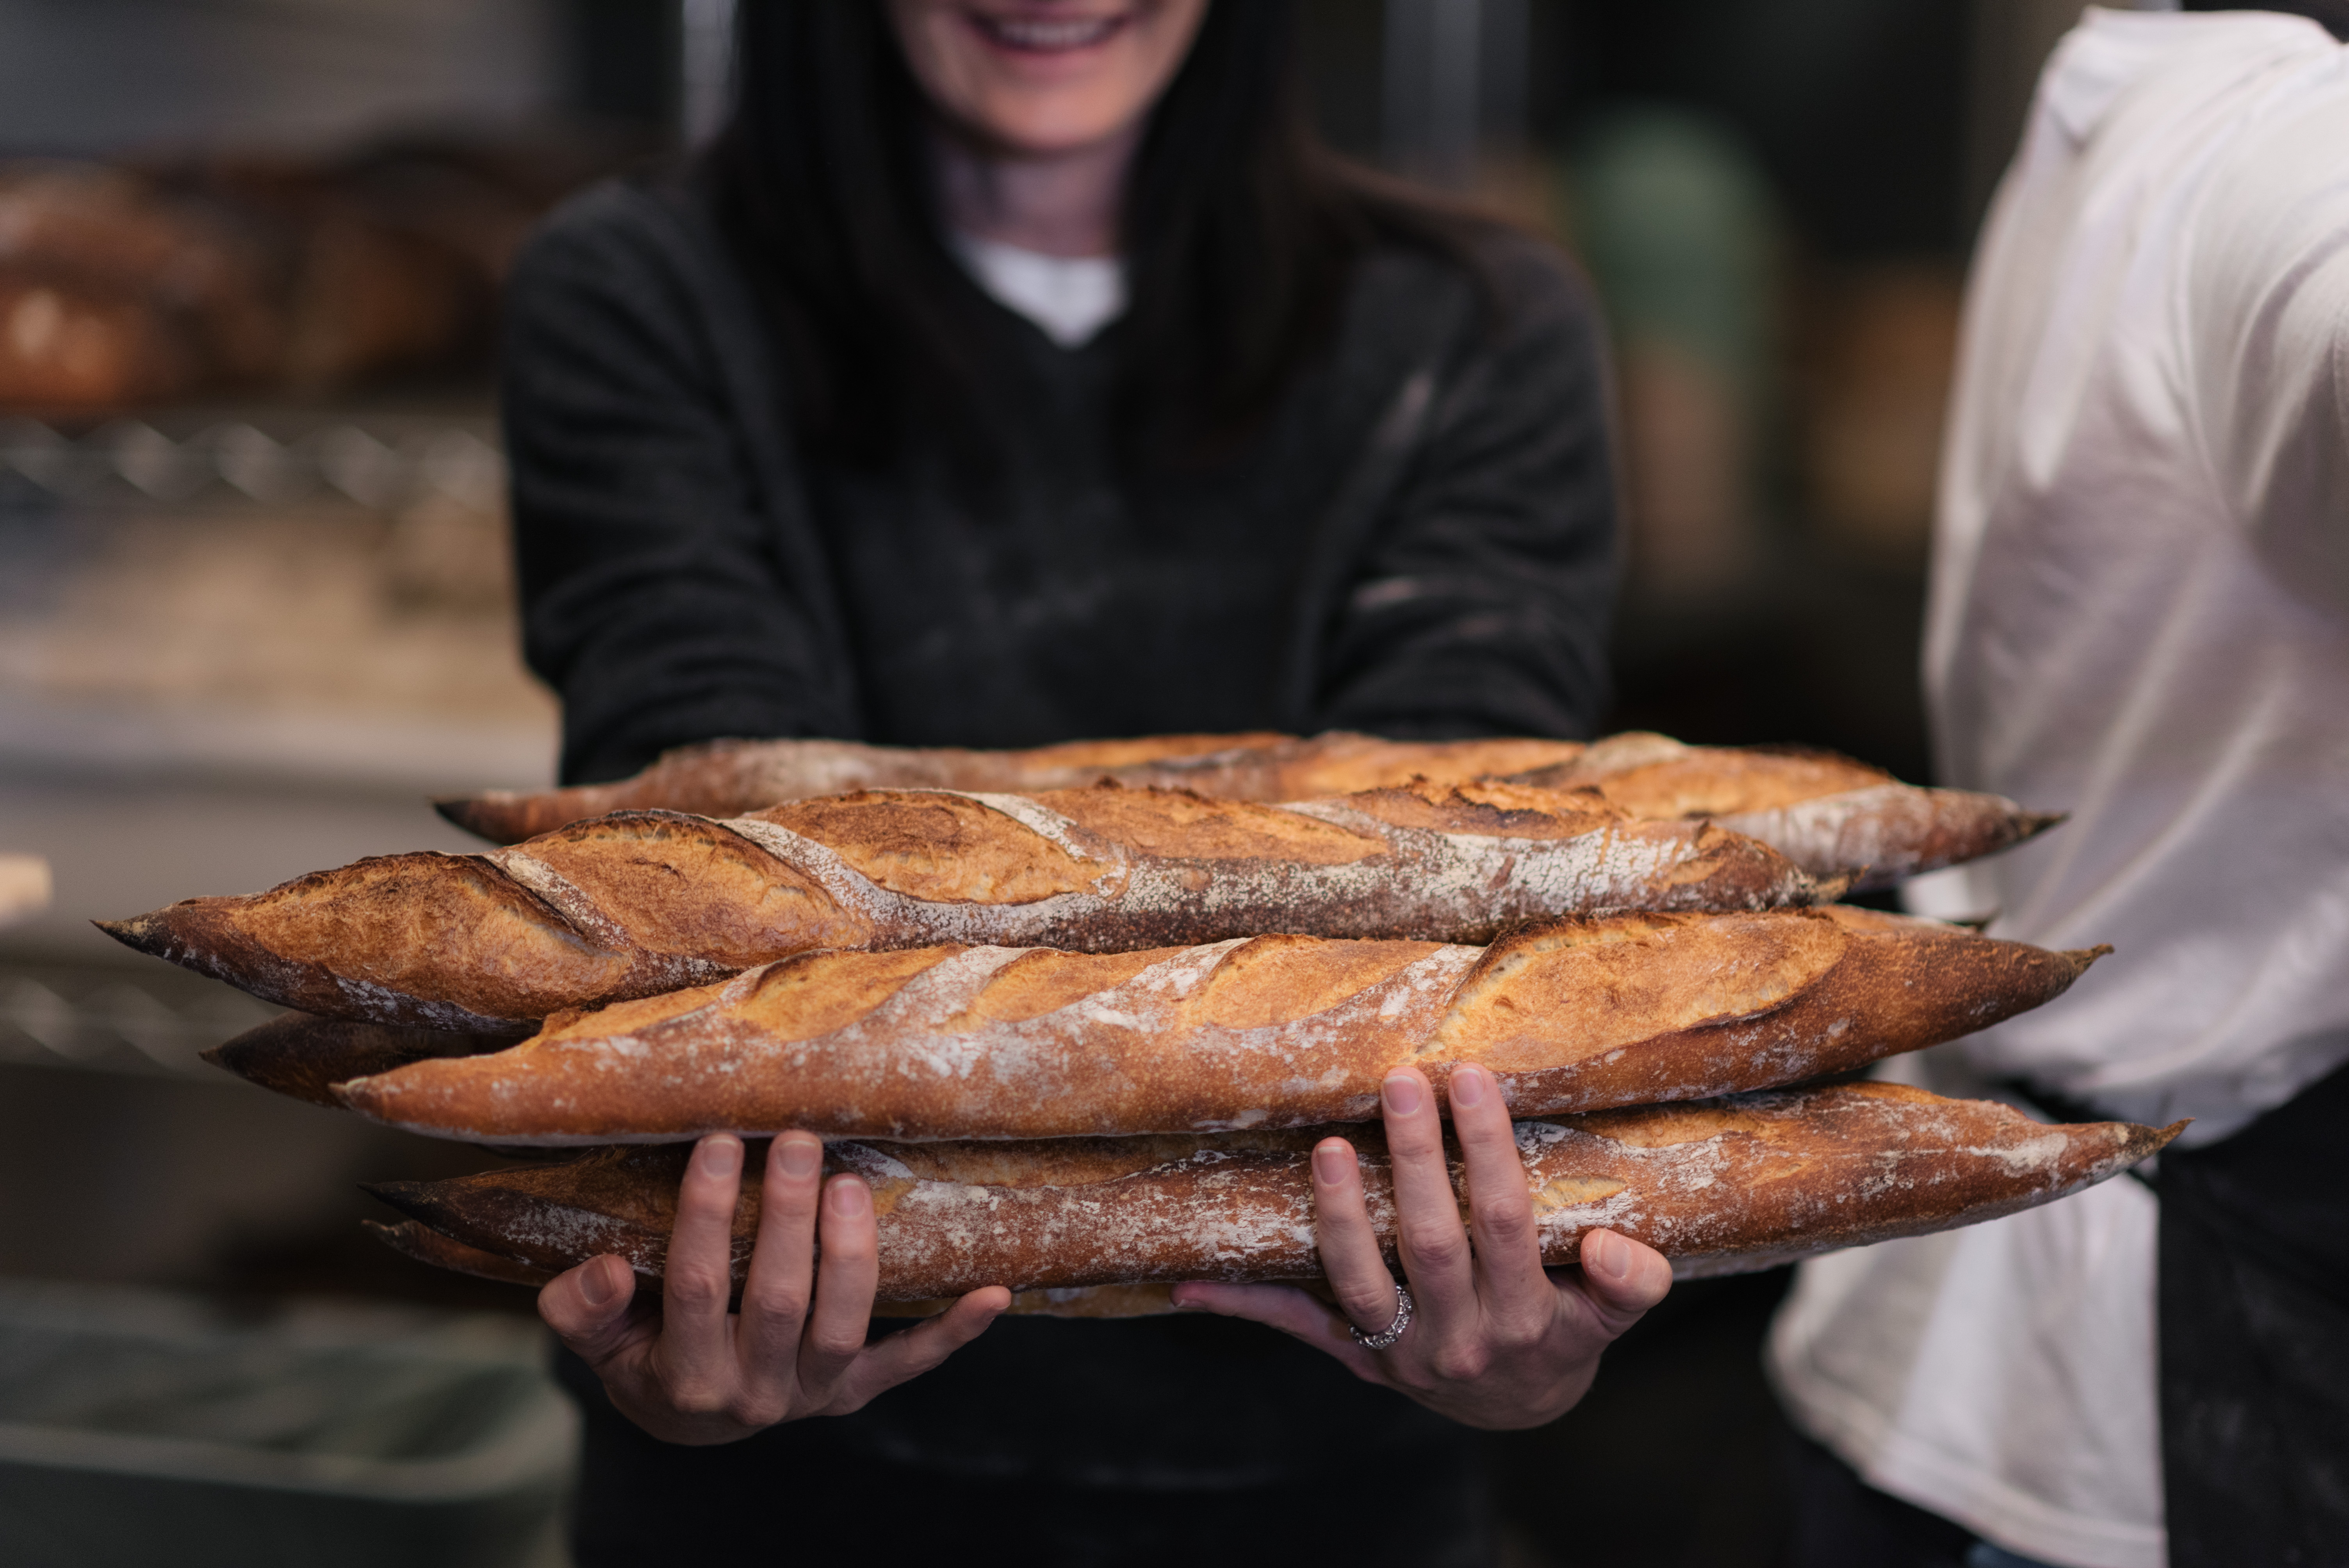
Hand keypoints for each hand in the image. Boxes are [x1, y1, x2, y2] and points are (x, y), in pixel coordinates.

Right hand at [538, 1131, 1009, 1443]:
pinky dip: (952, 1333)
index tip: (722, 1140)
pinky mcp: (856, 1391)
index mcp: (684, 1377)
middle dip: (789, 1218)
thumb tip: (606, 1267)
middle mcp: (755, 1394)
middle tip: (799, 1140)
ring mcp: (814, 1394)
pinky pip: (908, 1363)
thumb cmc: (640, 1351)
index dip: (708, 1214)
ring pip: (843, 1326)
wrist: (685, 1417)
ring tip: (850, 1180)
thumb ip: (584, 1308)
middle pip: (778, 1301)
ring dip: (853, 1254)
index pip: (697, 1286)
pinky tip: (994, 1293)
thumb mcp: (596, 1340)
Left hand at [1171, 1064, 1672, 1429]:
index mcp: (1524, 1318)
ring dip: (1337, 1216)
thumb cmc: (1564, 1331)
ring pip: (1359, 1282)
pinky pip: (1296, 1326)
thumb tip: (1613, 1245)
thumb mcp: (1609, 1318)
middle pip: (1431, 1241)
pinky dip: (1242, 1303)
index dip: (1487, 1151)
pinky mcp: (1354, 1354)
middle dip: (1415, 1158)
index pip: (1506, 1222)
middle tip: (1400, 1079)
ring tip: (1327, 1147)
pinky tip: (1188, 1280)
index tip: (1471, 1076)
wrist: (1518, 1406)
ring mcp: (1397, 1351)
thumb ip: (1627, 1285)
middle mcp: (1457, 1339)